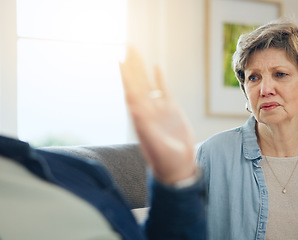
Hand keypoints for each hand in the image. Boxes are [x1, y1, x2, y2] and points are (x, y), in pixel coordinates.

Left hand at [119, 46, 195, 184]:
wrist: (178, 167)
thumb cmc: (165, 160)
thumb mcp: (156, 144)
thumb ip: (145, 126)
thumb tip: (134, 108)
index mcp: (140, 117)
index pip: (131, 91)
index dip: (125, 75)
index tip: (119, 59)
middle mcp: (147, 110)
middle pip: (138, 82)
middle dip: (132, 65)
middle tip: (127, 46)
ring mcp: (159, 109)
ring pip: (148, 83)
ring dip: (142, 68)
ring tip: (137, 53)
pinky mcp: (172, 110)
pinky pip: (163, 90)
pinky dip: (160, 79)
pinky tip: (156, 67)